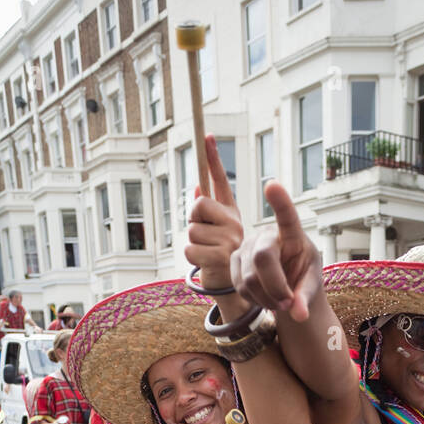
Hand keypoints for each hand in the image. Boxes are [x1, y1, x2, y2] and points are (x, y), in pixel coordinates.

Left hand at [184, 136, 243, 291]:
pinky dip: (192, 259)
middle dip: (194, 221)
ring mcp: (228, 240)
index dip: (213, 158)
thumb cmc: (219, 257)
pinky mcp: (220, 257)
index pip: (220, 181)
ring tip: (206, 254)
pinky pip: (190, 249)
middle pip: (198, 206)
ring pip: (191, 231)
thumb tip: (196, 188)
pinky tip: (205, 264)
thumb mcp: (215, 233)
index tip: (206, 135)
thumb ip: (207, 213)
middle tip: (204, 237)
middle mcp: (233, 223)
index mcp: (231, 214)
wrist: (232, 288)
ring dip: (192, 244)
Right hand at [231, 182, 321, 321]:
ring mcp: (246, 246)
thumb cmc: (302, 277)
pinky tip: (265, 299)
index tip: (273, 185)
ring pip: (249, 279)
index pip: (287, 216)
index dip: (280, 202)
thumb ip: (306, 299)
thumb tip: (300, 315)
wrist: (286, 284)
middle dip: (276, 288)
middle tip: (289, 304)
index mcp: (291, 234)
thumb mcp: (311, 286)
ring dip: (267, 299)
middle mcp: (265, 235)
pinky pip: (240, 287)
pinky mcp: (232, 260)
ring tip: (280, 303)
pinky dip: (255, 301)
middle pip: (262, 259)